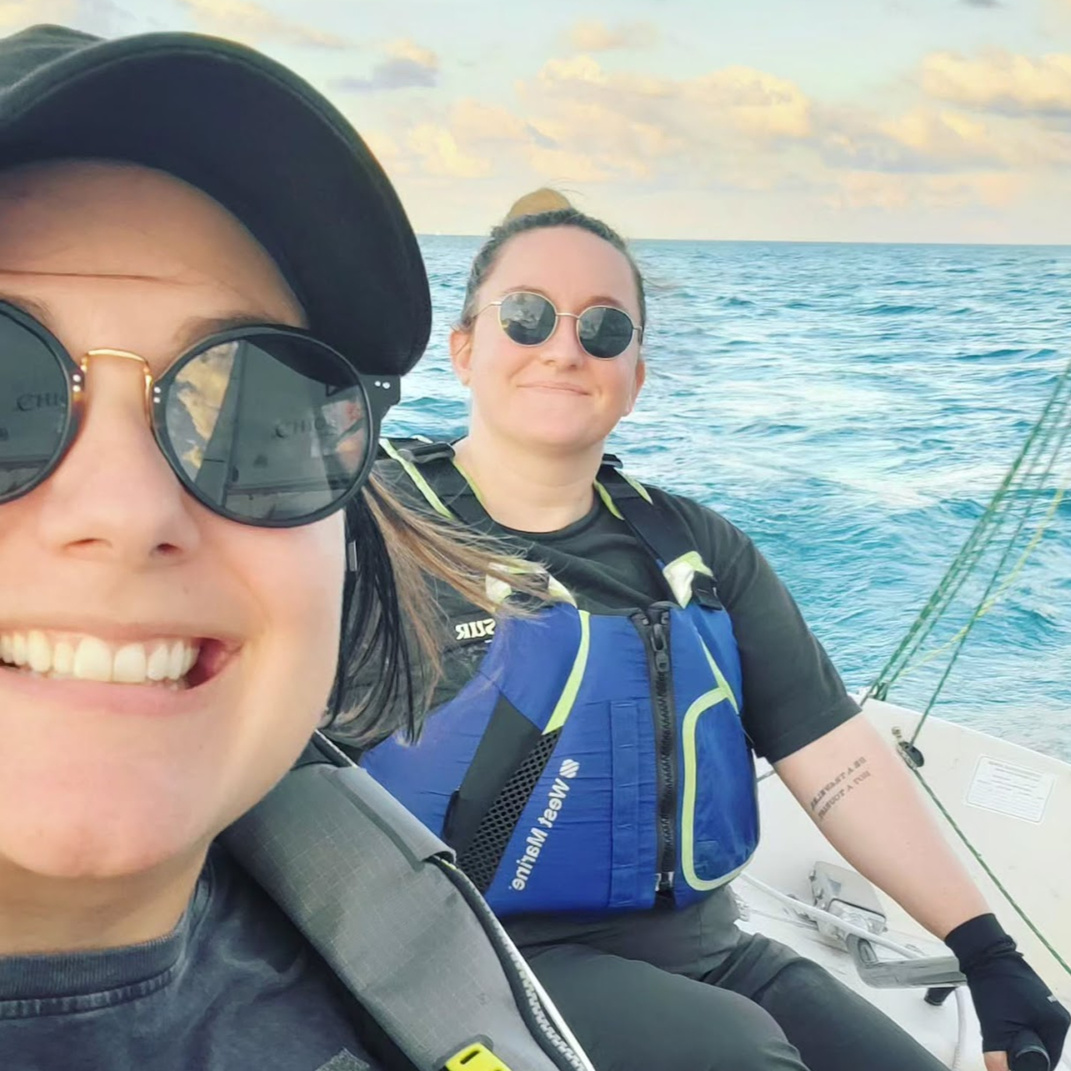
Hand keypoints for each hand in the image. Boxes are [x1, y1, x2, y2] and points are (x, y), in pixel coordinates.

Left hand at [945, 914, 1069, 1070]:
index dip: (1026, 1066)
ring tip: (999, 1027)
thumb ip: (1000, 1058)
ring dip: (1015, 1039)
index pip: (1047, 1062)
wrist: (984, 954)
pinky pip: (1027, 1022)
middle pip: (1041, 1049)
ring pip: (1032, 1036)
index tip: (1010, 1063)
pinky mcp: (1032, 999)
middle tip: (1001, 1042)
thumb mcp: (997, 1029)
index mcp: (1057, 1025)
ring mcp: (1045, 1005)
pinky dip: (1013, 1026)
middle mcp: (1056, 1015)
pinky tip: (999, 1019)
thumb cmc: (995, 984)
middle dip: (1020, 1052)